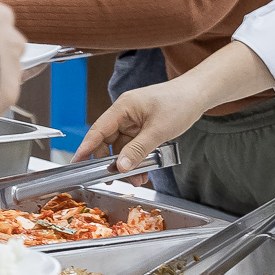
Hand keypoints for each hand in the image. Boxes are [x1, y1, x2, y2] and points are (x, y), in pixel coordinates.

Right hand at [76, 76, 210, 171]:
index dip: (85, 147)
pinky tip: (144, 171)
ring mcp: (135, 121)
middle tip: (111, 179)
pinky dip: (138, 159)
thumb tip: (120, 166)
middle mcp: (125, 114)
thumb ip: (138, 150)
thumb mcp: (158, 130)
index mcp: (123, 107)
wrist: (199, 95)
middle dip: (110, 161)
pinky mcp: (144, 127)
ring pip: (123, 147)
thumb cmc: (179, 102)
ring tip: (137, 179)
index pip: (98, 129)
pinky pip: (135, 146)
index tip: (76, 162)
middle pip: (108, 141)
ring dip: (128, 163)